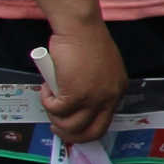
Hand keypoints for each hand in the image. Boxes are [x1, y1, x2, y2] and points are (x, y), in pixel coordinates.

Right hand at [38, 17, 123, 143]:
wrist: (81, 28)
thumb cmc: (86, 42)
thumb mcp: (98, 70)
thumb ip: (93, 87)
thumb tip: (76, 102)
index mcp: (117, 91)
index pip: (104, 122)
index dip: (85, 128)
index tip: (71, 125)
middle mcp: (109, 97)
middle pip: (92, 132)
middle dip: (71, 135)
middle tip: (56, 126)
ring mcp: (94, 98)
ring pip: (71, 126)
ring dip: (55, 117)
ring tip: (50, 101)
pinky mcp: (76, 94)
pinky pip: (56, 109)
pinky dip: (46, 101)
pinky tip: (46, 87)